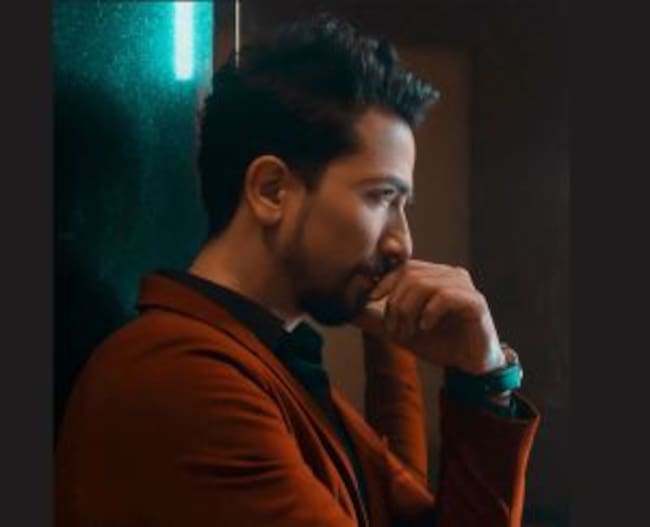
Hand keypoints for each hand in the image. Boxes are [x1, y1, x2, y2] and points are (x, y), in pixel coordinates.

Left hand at [352, 260, 505, 374]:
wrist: (470, 365)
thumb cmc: (439, 343)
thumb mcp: (401, 330)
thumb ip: (376, 320)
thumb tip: (349, 312)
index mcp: (434, 275)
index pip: (403, 268)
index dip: (384, 282)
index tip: (371, 300)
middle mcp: (451, 275)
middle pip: (411, 275)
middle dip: (395, 303)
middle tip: (392, 329)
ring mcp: (465, 286)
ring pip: (425, 285)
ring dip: (409, 311)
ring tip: (407, 332)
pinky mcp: (476, 302)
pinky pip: (446, 296)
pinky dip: (429, 312)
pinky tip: (425, 327)